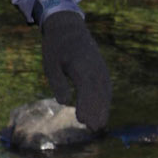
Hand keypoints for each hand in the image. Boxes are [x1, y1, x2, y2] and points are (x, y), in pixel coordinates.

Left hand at [41, 10, 111, 130]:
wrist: (69, 28)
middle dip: (96, 112)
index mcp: (81, 66)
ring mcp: (101, 69)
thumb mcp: (51, 64)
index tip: (81, 120)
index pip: (86, 89)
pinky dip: (105, 101)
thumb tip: (64, 102)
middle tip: (92, 129)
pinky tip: (102, 113)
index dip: (85, 105)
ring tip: (98, 126)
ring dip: (103, 109)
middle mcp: (94, 68)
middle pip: (98, 93)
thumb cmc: (56, 47)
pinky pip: (106, 88)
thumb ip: (58, 83)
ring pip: (105, 92)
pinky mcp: (102, 70)